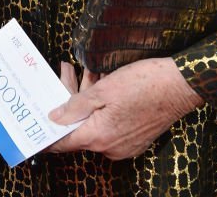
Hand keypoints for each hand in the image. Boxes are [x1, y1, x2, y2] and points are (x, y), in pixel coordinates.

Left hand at [47, 58, 203, 160]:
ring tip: (89, 69)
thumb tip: (56, 118)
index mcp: (99, 136)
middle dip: (71, 96)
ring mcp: (125, 145)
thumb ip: (76, 105)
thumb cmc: (144, 84)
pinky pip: (110, 123)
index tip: (37, 129)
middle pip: (80, 125)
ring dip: (89, 96)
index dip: (50, 134)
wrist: (179, 86)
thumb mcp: (104, 89)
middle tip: (66, 69)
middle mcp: (111, 147)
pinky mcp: (135, 138)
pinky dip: (103, 105)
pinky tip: (102, 80)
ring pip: (96, 121)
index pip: (65, 142)